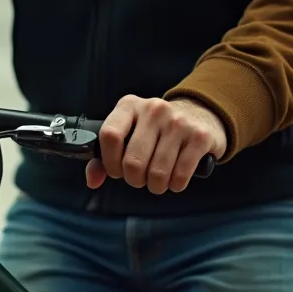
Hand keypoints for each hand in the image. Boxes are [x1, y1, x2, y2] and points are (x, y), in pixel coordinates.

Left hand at [87, 96, 226, 194]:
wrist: (199, 115)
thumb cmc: (154, 132)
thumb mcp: (128, 134)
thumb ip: (104, 157)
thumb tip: (93, 181)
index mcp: (129, 106)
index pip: (110, 136)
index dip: (110, 162)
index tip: (117, 170)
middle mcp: (154, 109)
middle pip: (133, 162)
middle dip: (134, 180)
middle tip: (140, 178)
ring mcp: (178, 122)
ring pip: (157, 173)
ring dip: (155, 186)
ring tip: (157, 179)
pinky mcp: (199, 137)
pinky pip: (180, 176)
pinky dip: (175, 185)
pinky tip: (175, 178)